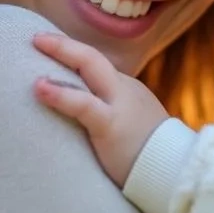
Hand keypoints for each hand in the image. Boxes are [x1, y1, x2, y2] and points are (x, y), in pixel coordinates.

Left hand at [31, 32, 170, 185]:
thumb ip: (110, 119)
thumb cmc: (149, 159)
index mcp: (127, 91)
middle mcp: (124, 89)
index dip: (72, 56)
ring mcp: (119, 103)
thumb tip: (81, 122)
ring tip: (36, 43)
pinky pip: (83, 104)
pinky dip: (59, 94)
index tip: (51, 47)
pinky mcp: (111, 125)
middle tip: (37, 38)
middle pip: (92, 57)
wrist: (177, 174)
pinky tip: (39, 88)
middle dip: (64, 45)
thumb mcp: (132, 128)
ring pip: (90, 65)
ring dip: (62, 52)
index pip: (96, 67)